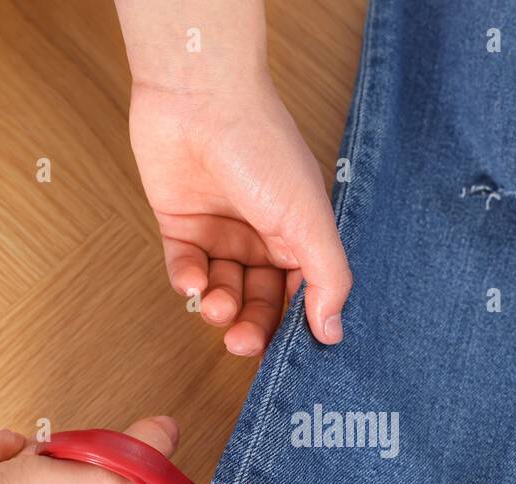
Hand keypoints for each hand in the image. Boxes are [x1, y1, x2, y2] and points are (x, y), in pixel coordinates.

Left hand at [130, 76, 351, 355]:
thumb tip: (334, 333)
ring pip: (222, 291)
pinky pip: (185, 269)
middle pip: (260, 301)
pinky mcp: (181, 225)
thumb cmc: (263, 148)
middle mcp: (262, 237)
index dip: (294, 326)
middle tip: (241, 342)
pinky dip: (188, 283)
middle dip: (252, 326)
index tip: (287, 352)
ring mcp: (221, 231)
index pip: (301, 296)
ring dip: (219, 307)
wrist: (200, 98)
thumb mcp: (309, 221)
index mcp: (299, 235)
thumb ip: (327, 279)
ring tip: (216, 307)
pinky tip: (193, 283)